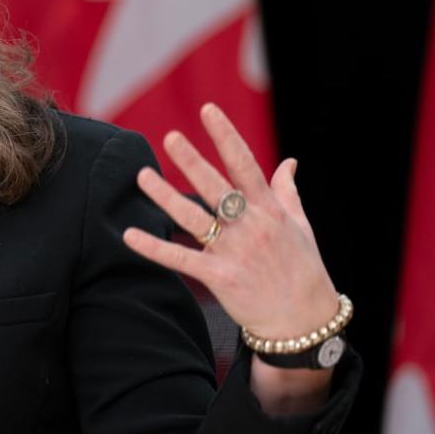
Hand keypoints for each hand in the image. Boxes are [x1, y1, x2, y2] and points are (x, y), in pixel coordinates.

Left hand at [122, 102, 338, 345]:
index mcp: (269, 209)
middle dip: (192, 161)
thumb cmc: (303, 270)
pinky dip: (154, 247)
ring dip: (165, 196)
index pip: (245, 164)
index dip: (226, 136)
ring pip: (193, 218)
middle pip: (215, 186)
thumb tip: (290, 161)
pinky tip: (129, 235)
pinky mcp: (221, 277)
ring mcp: (235, 251)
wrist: (305, 322)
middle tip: (169, 137)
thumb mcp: (301, 226)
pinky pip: (181, 258)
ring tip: (142, 176)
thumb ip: (288, 192)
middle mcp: (251, 226)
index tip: (209, 110)